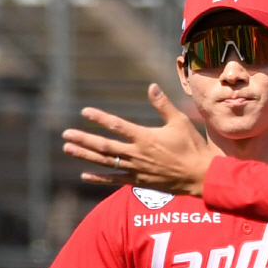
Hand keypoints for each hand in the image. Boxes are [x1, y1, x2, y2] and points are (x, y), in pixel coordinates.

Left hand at [62, 84, 217, 196]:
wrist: (201, 177)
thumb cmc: (192, 147)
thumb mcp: (180, 122)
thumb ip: (163, 105)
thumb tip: (152, 86)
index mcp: (146, 138)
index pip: (117, 126)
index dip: (100, 118)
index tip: (85, 111)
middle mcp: (137, 154)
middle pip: (104, 146)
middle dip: (84, 139)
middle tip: (66, 134)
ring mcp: (137, 170)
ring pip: (106, 162)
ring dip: (85, 155)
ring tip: (68, 148)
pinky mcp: (140, 182)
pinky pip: (116, 180)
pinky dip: (100, 178)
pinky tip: (84, 175)